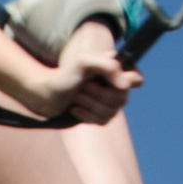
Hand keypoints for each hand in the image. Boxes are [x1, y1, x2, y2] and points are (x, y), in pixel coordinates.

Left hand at [23, 23, 142, 123]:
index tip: (114, 83)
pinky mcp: (100, 115)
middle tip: (82, 87)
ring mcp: (109, 101)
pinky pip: (104, 121)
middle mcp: (115, 85)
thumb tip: (126, 86)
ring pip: (112, 112)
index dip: (128, 83)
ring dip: (90, 105)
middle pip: (122, 99)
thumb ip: (108, 66)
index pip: (137, 79)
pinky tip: (75, 108)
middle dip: (97, 95)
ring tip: (76, 97)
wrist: (45, 94)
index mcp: (115, 69)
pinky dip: (87, 116)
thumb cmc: (64, 75)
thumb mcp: (83, 62)